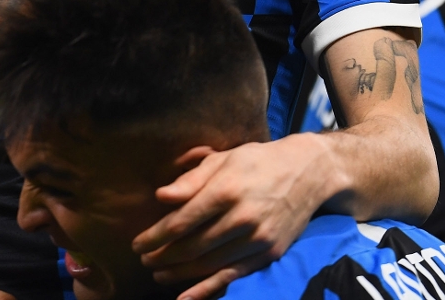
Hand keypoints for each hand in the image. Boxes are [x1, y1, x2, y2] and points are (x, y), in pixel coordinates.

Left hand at [131, 137, 332, 299]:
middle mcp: (241, 218)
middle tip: (143, 260)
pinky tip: (187, 297)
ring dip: (180, 272)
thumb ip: (191, 180)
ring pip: (210, 263)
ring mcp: (257, 239)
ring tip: (158, 274)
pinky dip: (209, 289)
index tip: (137, 242)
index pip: (182, 221)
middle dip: (163, 255)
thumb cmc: (256, 161)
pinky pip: (234, 275)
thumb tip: (161, 196)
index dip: (156, 235)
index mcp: (226, 190)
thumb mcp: (222, 159)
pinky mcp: (269, 253)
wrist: (306, 173)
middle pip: (193, 245)